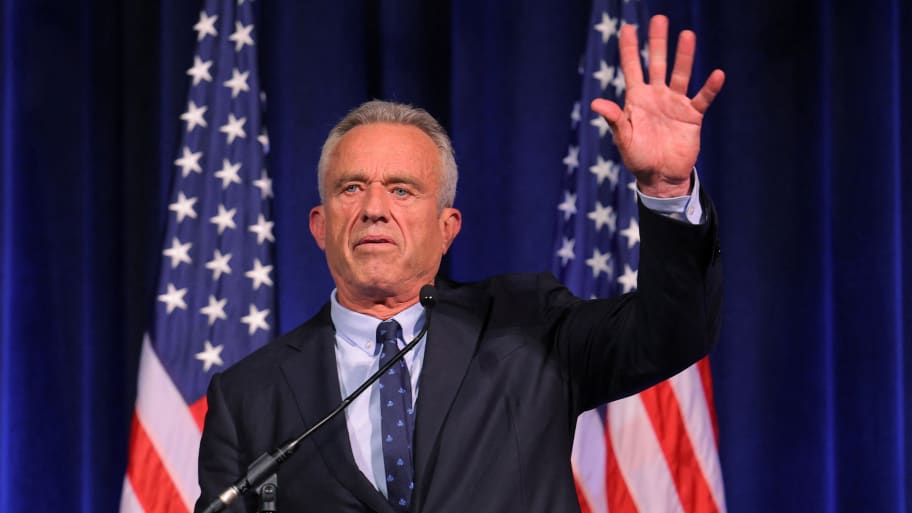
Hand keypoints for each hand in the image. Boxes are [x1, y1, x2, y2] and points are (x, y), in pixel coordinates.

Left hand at [591, 15, 724, 196]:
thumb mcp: (624, 139)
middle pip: (658, 64)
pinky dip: (709, 88)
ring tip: (687, 35)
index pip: (633, 68)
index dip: (630, 49)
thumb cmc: (638, 159)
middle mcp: (657, 96)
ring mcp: (675, 104)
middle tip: (659, 19)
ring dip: (684, 56)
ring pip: (681, 74)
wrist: (660, 178)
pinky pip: (702, 98)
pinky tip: (716, 74)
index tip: (628, 28)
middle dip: (658, 42)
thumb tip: (595, 103)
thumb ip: (614, 119)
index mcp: (637, 99)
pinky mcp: (692, 116)